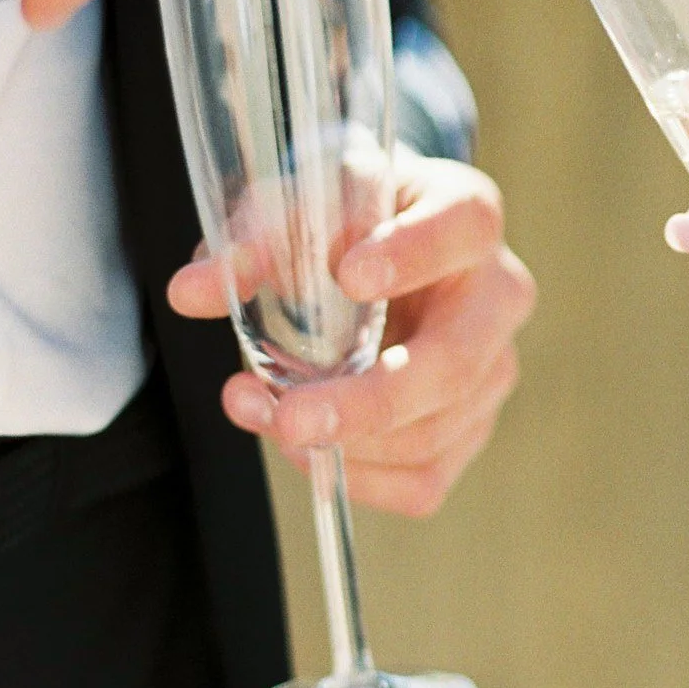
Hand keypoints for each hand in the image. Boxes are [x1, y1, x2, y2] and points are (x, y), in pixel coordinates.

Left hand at [168, 155, 536, 517]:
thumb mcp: (297, 205)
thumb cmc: (343, 223)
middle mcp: (497, 294)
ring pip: (431, 431)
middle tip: (291, 416)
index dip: (413, 252)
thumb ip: (253, 240)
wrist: (374, 253)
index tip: (350, 275)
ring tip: (260, 409)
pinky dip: (356, 478)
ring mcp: (492, 368)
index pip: (463, 225)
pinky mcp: (470, 428)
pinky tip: (308, 449)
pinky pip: (422, 481)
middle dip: (370, 401)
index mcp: (466, 214)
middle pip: (456, 361)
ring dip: (339, 441)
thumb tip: (191, 291)